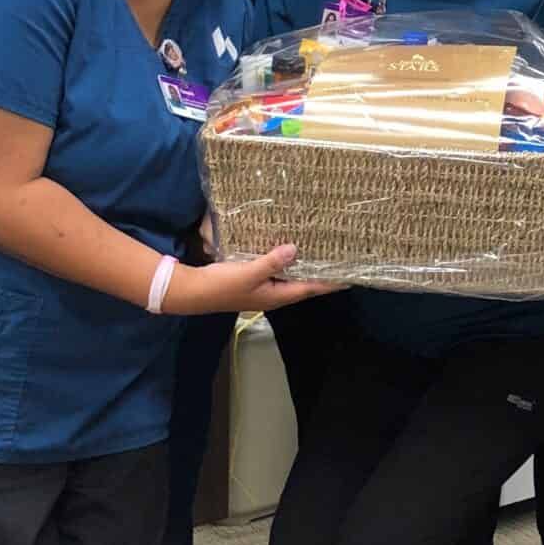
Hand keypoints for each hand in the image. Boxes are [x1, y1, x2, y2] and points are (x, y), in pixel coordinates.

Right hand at [171, 245, 341, 315]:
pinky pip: (276, 270)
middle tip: (338, 259)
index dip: (330, 283)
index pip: (310, 289)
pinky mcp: (252, 280)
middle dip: (320, 273)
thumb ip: (272, 261)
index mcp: (277, 295)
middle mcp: (274, 293)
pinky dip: (285, 261)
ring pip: (289, 276)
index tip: (350, 277)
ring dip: (303, 266)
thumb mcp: (249, 272)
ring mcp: (263, 288)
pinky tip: (287, 249)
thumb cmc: (223, 285)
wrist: (194, 291)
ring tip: (319, 252)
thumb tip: (295, 249)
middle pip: (303, 283)